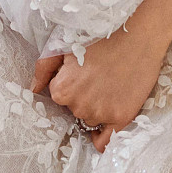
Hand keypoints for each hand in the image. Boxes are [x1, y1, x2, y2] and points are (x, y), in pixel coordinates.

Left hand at [33, 22, 171, 152]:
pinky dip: (102, 138)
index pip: (60, 95)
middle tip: (98, 75)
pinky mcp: (122, 117)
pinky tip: (105, 124)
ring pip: (91, 119)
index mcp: (62, 89)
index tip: (82, 72)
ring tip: (110, 85)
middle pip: (75, 109)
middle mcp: (79, 106)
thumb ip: (44, 67)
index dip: (70, 82)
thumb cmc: (100, 34)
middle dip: (83, 95)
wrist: (138, 32)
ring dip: (96, 108)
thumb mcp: (64, 44)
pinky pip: (105, 141)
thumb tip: (33, 89)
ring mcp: (102, 113)